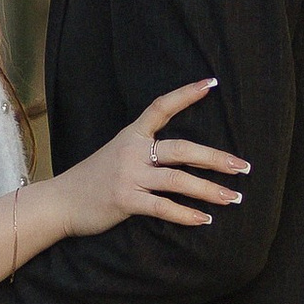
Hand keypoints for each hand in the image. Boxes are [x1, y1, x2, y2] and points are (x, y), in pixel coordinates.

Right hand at [52, 78, 247, 240]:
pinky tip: (204, 220)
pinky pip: (163, 207)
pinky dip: (186, 215)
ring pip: (178, 180)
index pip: (161, 106)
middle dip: (215, 158)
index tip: (211, 83)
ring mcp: (129, 176)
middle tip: (242, 167)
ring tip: (233, 197)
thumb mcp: (117, 155)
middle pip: (182, 149)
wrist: (60, 201)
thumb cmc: (93, 180)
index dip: (186, 94)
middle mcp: (132, 151)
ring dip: (209, 190)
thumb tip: (181, 158)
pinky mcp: (125, 200)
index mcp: (131, 135)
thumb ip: (144, 152)